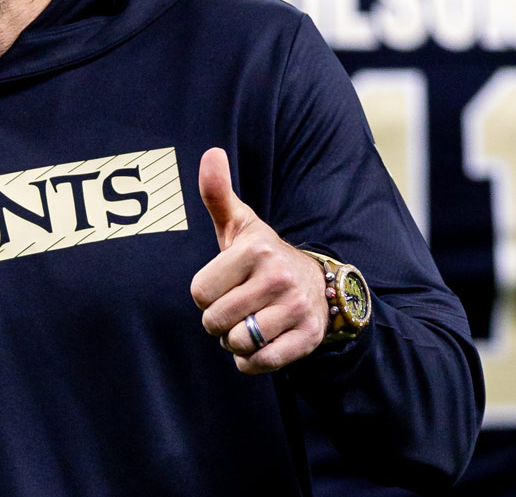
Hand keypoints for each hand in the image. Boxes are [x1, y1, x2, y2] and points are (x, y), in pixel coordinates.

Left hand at [189, 148, 328, 373]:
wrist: (316, 283)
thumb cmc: (262, 255)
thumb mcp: (240, 224)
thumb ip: (217, 193)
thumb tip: (211, 152)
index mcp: (256, 250)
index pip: (200, 293)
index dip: (206, 294)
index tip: (224, 285)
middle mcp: (278, 277)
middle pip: (215, 322)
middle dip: (219, 320)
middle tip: (236, 306)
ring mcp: (296, 309)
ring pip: (238, 343)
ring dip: (235, 341)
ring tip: (248, 323)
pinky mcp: (307, 337)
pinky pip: (261, 364)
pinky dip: (251, 361)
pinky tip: (259, 344)